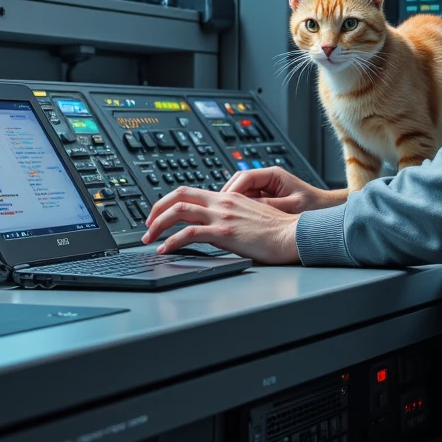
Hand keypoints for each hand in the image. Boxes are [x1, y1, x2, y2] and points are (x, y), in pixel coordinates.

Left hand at [142, 185, 301, 263]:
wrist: (294, 234)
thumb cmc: (279, 230)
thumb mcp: (252, 217)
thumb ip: (234, 218)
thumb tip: (220, 229)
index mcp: (228, 197)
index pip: (190, 192)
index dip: (170, 201)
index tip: (160, 214)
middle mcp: (222, 202)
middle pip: (179, 196)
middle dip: (157, 210)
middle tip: (147, 225)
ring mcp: (222, 216)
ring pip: (178, 212)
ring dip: (158, 225)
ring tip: (149, 239)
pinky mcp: (225, 232)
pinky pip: (189, 233)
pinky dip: (172, 241)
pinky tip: (165, 250)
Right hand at [220, 166, 345, 214]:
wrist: (329, 212)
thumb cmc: (315, 207)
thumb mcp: (291, 207)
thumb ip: (269, 206)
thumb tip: (248, 208)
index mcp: (274, 175)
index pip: (244, 177)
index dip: (231, 190)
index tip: (223, 202)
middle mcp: (268, 179)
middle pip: (239, 183)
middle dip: (227, 196)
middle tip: (218, 210)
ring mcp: (267, 189)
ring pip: (241, 193)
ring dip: (232, 203)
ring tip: (224, 217)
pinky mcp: (267, 199)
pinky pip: (248, 202)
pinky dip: (240, 210)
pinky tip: (236, 221)